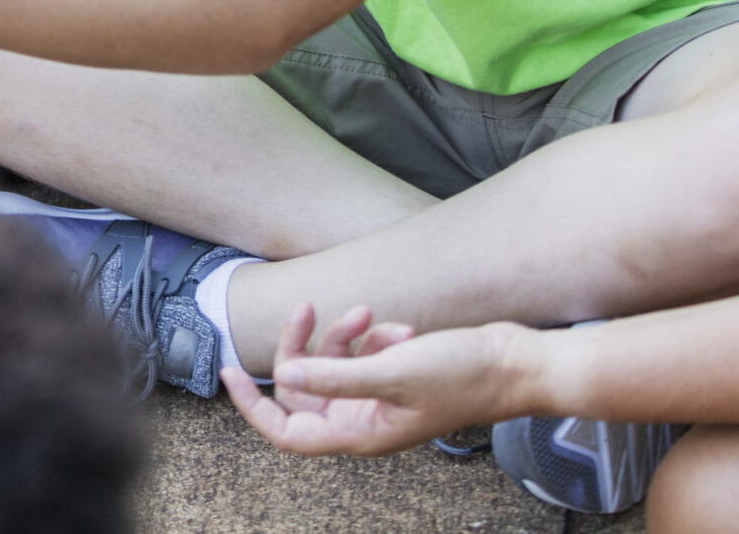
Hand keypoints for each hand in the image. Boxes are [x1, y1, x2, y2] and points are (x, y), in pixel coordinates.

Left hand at [223, 303, 527, 456]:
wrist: (516, 364)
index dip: (254, 406)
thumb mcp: (392, 371)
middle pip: (305, 387)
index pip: (288, 432)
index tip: (228, 372)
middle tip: (310, 310)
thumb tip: (287, 374)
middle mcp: (365, 421)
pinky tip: (396, 328)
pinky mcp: (395, 377)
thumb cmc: (463, 374)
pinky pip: (364, 355)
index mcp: (360, 434)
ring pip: (334, 364)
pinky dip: (372, 337)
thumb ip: (336, 375)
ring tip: (369, 315)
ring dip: (344, 336)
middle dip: (305, 346)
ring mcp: (380, 400)